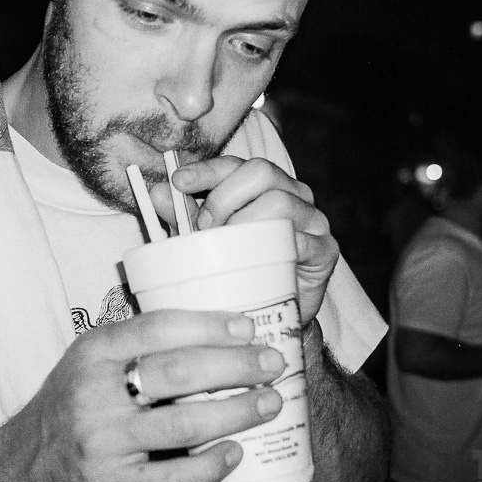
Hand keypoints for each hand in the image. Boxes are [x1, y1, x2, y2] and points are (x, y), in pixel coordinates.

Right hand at [24, 309, 285, 481]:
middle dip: (236, 366)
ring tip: (268, 403)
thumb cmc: (68, 409)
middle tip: (271, 364)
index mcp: (93, 352)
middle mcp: (94, 392)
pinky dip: (210, 465)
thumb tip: (210, 326)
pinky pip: (172, 477)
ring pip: (183, 424)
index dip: (209, 325)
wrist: (20, 473)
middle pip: (179, 372)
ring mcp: (102, 441)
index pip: (159, 328)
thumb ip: (134, 345)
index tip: (248, 326)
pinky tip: (235, 453)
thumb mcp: (87, 364)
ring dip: (236, 412)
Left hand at [150, 156, 338, 319]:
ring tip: (225, 250)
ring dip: (244, 223)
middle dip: (223, 197)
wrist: (271, 318)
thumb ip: (183, 217)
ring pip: (279, 201)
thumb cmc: (237, 272)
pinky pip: (300, 239)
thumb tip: (155, 194)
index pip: (236, 163)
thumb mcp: (204, 242)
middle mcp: (293, 194)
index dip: (207, 168)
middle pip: (260, 171)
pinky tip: (255, 262)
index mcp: (263, 186)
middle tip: (204, 229)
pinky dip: (272, 248)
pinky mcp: (325, 250)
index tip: (178, 182)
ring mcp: (312, 220)